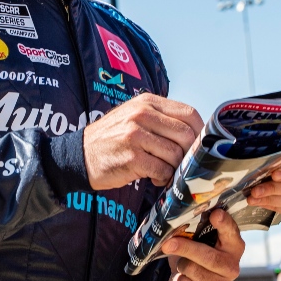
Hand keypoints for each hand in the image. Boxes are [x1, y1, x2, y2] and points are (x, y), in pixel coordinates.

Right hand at [82, 93, 202, 189]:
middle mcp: (142, 115)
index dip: (200, 132)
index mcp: (148, 102)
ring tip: (164, 170)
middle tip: (182, 163)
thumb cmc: (114, 137)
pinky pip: (162, 170)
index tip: (198, 146)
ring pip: (175, 154)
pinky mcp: (131, 157)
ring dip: (174, 168)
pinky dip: (163, 178)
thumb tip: (196, 134)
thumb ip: (162, 119)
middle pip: (186, 135)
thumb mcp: (136, 116)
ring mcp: (136, 136)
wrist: (80, 154)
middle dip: (189, 153)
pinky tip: (154, 178)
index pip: (189, 114)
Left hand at [163, 209, 243, 280]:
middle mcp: (231, 266)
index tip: (215, 214)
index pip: (231, 233)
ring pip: (193, 271)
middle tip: (168, 243)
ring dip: (181, 266)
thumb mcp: (195, 242)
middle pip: (210, 257)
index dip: (224, 224)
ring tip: (182, 265)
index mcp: (232, 247)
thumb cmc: (193, 259)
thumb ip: (192, 231)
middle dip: (186, 249)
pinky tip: (182, 280)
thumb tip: (175, 223)